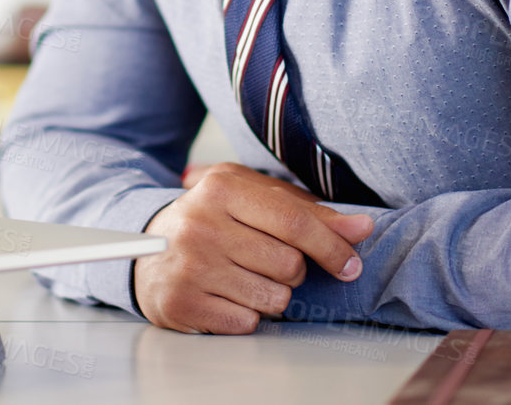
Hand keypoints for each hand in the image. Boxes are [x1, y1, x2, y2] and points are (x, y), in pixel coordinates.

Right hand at [134, 162, 374, 333]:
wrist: (149, 248)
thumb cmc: (215, 220)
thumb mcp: (255, 200)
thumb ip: (309, 213)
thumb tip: (362, 228)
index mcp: (222, 187)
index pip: (294, 221)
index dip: (331, 246)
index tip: (350, 264)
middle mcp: (201, 223)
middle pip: (289, 264)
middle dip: (291, 271)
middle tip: (265, 261)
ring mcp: (189, 264)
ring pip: (273, 298)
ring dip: (271, 295)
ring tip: (244, 278)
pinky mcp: (181, 302)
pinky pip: (247, 323)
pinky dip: (246, 315)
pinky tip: (226, 295)